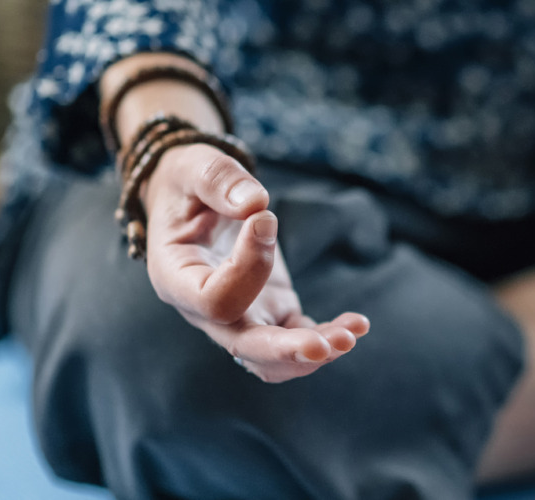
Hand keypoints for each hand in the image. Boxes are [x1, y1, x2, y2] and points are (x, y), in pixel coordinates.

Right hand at [140, 143, 368, 382]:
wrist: (192, 197)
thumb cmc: (188, 182)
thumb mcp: (194, 167)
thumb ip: (219, 182)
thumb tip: (257, 205)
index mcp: (177, 277)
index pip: (214, 299)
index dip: (247, 268)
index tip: (265, 219)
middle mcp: (204, 309)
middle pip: (244, 347)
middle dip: (287, 350)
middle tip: (325, 346)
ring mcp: (240, 315)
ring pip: (274, 357)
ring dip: (314, 351)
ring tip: (352, 333)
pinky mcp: (270, 310)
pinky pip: (298, 336)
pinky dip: (327, 335)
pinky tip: (358, 323)